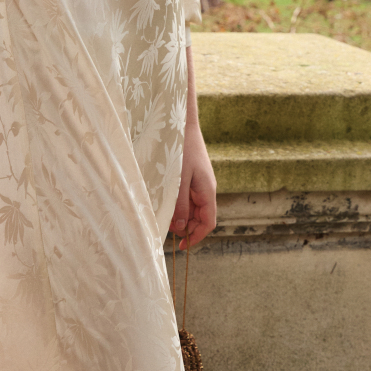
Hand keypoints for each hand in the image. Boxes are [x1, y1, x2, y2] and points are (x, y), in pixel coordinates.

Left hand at [169, 122, 216, 250]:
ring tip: (162, 213)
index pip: (208, 223)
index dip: (196, 237)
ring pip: (192, 209)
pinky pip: (187, 198)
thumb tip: (181, 228)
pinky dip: (177, 204)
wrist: (182, 124)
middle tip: (165, 226)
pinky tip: (165, 201)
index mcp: (207, 192)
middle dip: (185, 227)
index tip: (180, 246)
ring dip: (179, 216)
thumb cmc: (180, 149)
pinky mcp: (192, 178)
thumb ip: (180, 205)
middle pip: (200, 218)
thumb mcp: (178, 181)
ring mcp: (199, 184)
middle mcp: (206, 190)